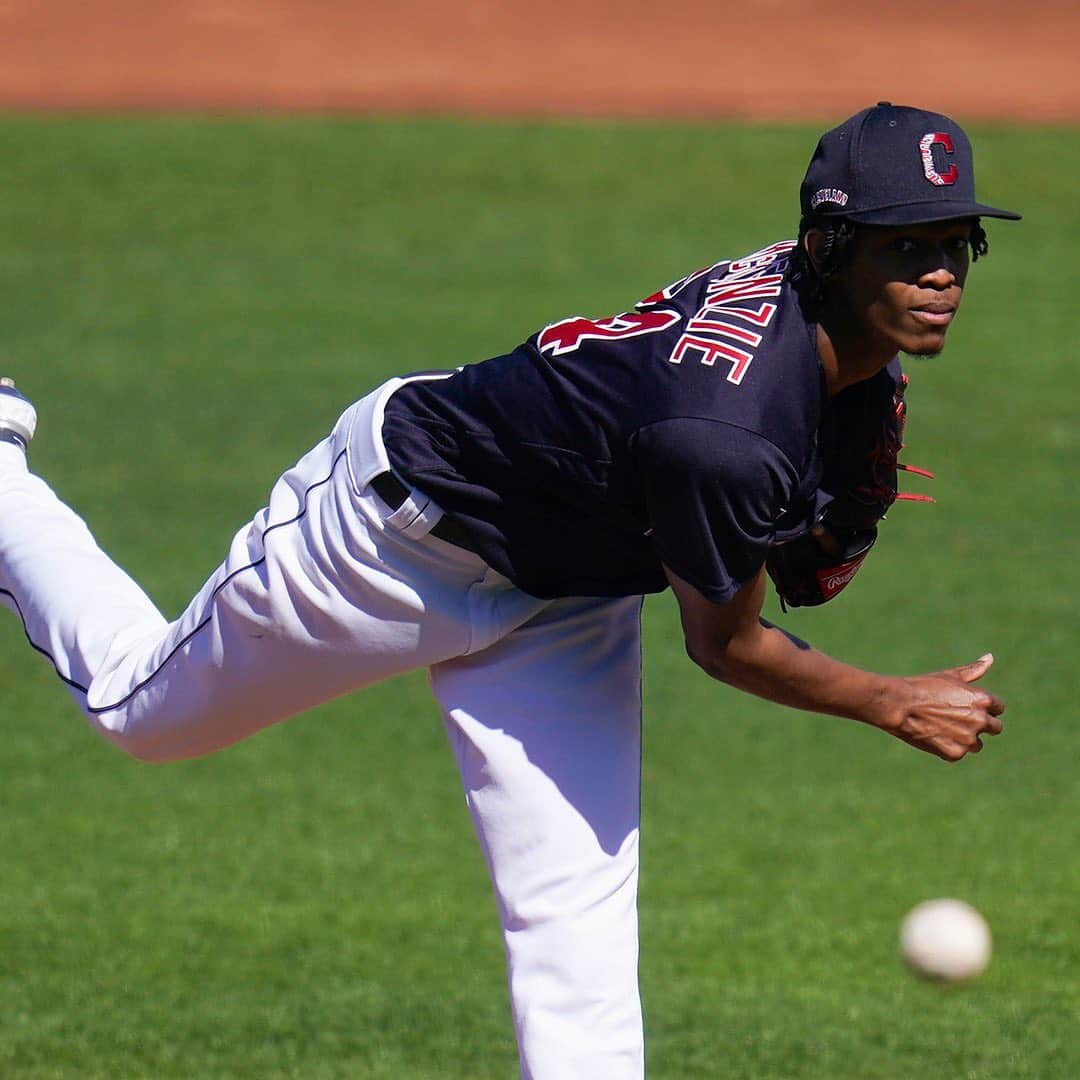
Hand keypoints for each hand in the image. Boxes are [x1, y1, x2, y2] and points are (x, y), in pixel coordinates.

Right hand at [873, 654, 1004, 760]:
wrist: (897, 705)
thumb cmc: (922, 687)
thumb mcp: (949, 676)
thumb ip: (974, 670)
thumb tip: (989, 658)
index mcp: (982, 699)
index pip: (998, 708)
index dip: (982, 707)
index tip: (966, 706)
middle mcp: (980, 720)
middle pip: (995, 728)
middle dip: (980, 725)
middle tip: (957, 719)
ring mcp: (968, 739)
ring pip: (976, 744)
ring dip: (965, 738)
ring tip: (942, 727)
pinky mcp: (954, 753)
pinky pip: (958, 753)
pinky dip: (947, 747)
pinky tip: (932, 735)